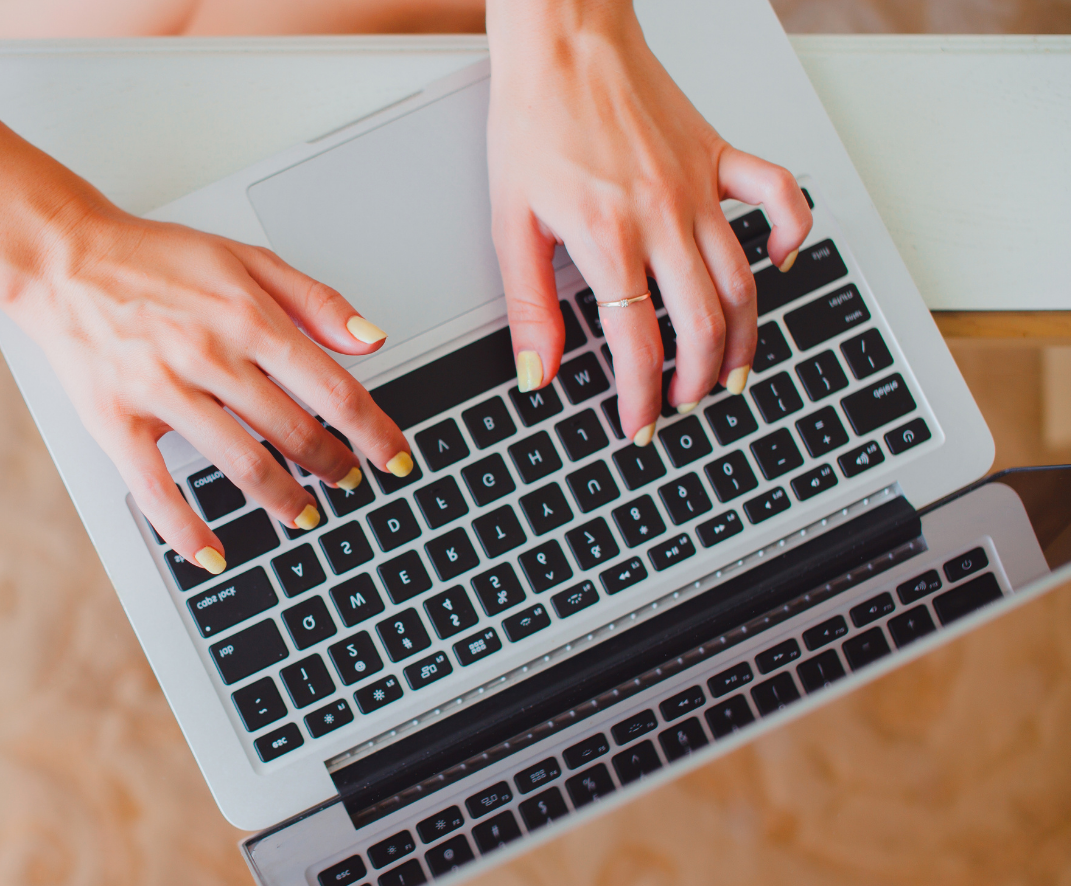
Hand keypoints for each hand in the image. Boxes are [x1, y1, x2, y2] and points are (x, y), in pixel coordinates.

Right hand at [0, 198, 413, 572]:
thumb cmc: (154, 259)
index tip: (395, 458)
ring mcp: (161, 391)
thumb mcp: (245, 258)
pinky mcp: (115, 421)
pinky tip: (213, 554)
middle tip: (350, 483)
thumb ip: (314, 300)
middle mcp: (209, 354)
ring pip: (240, 463)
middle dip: (333, 467)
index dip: (373, 431)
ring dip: (283, 499)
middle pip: (294, 431)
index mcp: (247, 316)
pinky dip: (188, 529)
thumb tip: (370, 341)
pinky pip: (157, 489)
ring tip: (304, 514)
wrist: (65, 259)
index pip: (332, 389)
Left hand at [486, 0, 811, 443]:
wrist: (563, 43)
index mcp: (609, 237)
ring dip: (743, 336)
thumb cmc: (533, 120)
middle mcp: (664, 216)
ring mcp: (701, 187)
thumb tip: (535, 369)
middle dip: (698, 379)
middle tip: (685, 404)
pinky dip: (792, 235)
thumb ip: (529, 304)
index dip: (640, 396)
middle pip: (704, 321)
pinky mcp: (720, 155)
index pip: (637, 342)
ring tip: (732, 372)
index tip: (638, 424)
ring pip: (743, 279)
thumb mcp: (510, 223)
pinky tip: (779, 266)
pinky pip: (781, 196)